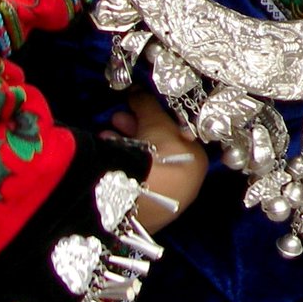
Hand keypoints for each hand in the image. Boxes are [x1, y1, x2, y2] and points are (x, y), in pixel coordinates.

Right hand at [106, 91, 204, 232]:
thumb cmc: (155, 155)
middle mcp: (187, 182)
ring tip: (106, 134)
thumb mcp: (154, 123)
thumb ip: (149, 105)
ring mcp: (165, 200)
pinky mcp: (143, 211)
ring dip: (125, 145)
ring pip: (145, 165)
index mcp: (198, 161)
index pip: (177, 132)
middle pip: (160, 149)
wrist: (132, 199)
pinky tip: (105, 152)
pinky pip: (134, 180)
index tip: (137, 108)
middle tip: (119, 118)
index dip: (156, 117)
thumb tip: (138, 90)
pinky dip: (121, 165)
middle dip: (137, 129)